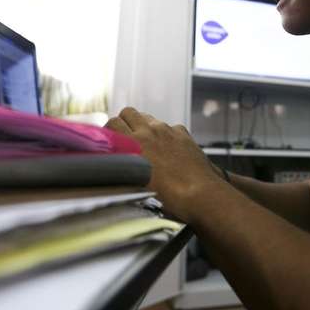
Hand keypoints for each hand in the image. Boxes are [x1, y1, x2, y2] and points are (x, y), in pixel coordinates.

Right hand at [106, 107, 222, 222]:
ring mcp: (168, 130)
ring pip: (148, 118)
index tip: (110, 141)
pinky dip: (164, 133)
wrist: (201, 194)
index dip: (109, 131)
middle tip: (124, 137)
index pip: (113, 123)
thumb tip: (115, 159)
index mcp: (135, 143)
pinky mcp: (183, 134)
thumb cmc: (169, 196)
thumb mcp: (136, 184)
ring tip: (145, 144)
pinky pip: (168, 126)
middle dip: (124, 122)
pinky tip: (166, 149)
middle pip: (129, 112)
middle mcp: (151, 131)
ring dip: (143, 126)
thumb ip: (123, 167)